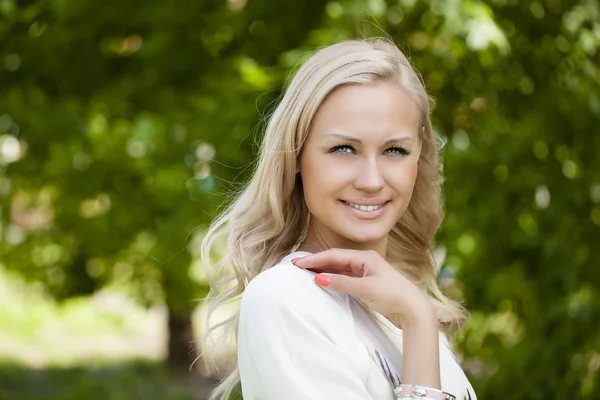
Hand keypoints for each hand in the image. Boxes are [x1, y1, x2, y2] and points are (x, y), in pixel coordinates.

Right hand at [292, 248, 436, 327]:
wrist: (414, 310)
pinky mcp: (367, 284)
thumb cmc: (393, 296)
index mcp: (365, 257)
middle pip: (335, 259)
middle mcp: (365, 262)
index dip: (314, 259)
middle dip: (316, 262)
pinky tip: (323, 281)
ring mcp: (366, 273)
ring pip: (340, 269)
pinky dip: (333, 279)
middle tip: (296, 266)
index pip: (334, 255)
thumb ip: (341, 282)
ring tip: (305, 272)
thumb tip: (318, 278)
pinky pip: (345, 278)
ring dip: (323, 270)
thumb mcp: (365, 288)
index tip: (297, 263)